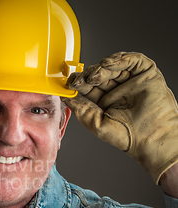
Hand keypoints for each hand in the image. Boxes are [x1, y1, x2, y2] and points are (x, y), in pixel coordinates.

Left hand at [61, 52, 177, 183]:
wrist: (151, 138)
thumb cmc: (128, 137)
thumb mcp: (96, 123)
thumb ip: (81, 109)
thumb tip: (65, 97)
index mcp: (105, 101)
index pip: (89, 87)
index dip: (79, 82)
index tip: (70, 82)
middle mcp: (118, 89)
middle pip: (99, 74)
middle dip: (88, 74)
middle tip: (80, 78)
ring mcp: (132, 81)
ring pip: (114, 66)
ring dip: (101, 67)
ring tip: (94, 74)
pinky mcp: (147, 74)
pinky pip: (133, 60)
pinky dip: (120, 58)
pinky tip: (107, 64)